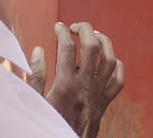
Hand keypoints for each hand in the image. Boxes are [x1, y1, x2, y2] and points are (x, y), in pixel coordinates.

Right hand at [29, 22, 124, 137]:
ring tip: (93, 36)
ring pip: (110, 59)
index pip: (67, 47)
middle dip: (85, 29)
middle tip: (75, 27)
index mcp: (66, 85)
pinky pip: (118, 81)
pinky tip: (108, 60)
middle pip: (93, 46)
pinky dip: (116, 66)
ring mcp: (98, 94)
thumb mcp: (34, 103)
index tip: (58, 26)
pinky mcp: (105, 104)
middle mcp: (85, 86)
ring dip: (103, 42)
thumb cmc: (48, 126)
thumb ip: (35, 76)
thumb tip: (39, 51)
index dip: (62, 31)